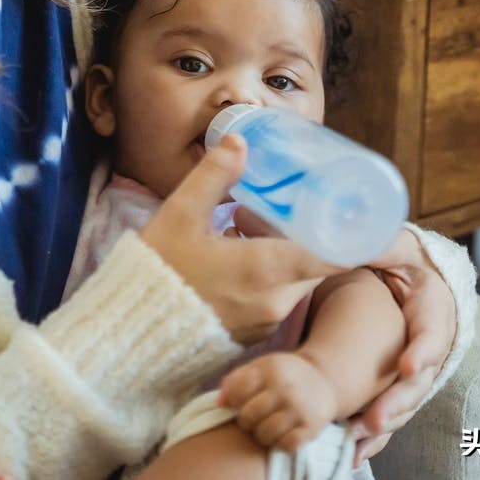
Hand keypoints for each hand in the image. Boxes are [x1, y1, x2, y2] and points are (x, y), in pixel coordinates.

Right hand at [140, 136, 345, 343]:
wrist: (127, 333)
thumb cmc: (156, 273)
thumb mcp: (181, 214)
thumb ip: (214, 176)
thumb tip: (239, 141)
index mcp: (268, 269)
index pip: (337, 256)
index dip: (353, 235)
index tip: (347, 211)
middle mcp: (276, 302)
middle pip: (317, 265)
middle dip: (307, 235)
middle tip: (284, 207)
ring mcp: (265, 324)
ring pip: (296, 283)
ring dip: (284, 256)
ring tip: (245, 228)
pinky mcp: (251, 337)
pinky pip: (275, 302)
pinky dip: (268, 278)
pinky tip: (235, 257)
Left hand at [219, 352, 336, 452]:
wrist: (323, 378)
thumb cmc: (283, 374)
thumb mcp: (261, 367)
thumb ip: (236, 380)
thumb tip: (220, 403)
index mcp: (271, 369)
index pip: (237, 391)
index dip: (233, 399)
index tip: (240, 400)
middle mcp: (286, 389)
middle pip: (248, 416)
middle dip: (246, 420)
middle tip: (253, 416)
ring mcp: (300, 409)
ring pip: (265, 434)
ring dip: (260, 434)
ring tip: (265, 426)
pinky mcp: (311, 427)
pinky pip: (285, 445)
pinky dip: (279, 443)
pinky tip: (280, 433)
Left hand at [348, 230, 455, 463]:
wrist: (415, 276)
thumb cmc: (402, 258)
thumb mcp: (395, 245)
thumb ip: (380, 243)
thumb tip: (356, 233)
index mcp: (432, 306)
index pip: (431, 331)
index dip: (422, 351)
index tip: (409, 367)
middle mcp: (431, 343)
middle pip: (420, 379)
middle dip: (398, 401)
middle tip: (373, 418)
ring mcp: (417, 368)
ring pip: (407, 402)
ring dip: (384, 422)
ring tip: (356, 438)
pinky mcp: (399, 383)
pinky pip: (391, 412)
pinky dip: (376, 435)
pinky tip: (355, 453)